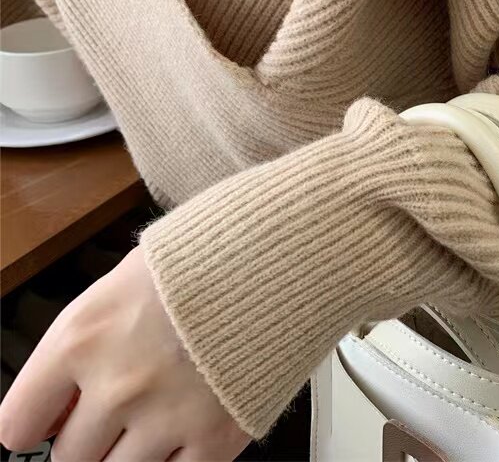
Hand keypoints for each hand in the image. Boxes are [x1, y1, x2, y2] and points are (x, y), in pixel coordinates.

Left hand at [0, 246, 250, 460]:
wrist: (281, 248)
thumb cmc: (208, 251)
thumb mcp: (127, 277)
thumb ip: (87, 341)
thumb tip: (64, 392)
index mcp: (82, 338)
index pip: (17, 424)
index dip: (34, 426)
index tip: (47, 424)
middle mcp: (116, 385)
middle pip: (69, 457)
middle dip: (90, 435)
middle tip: (120, 407)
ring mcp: (167, 416)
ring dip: (132, 449)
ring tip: (159, 412)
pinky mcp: (216, 435)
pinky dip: (179, 457)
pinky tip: (190, 425)